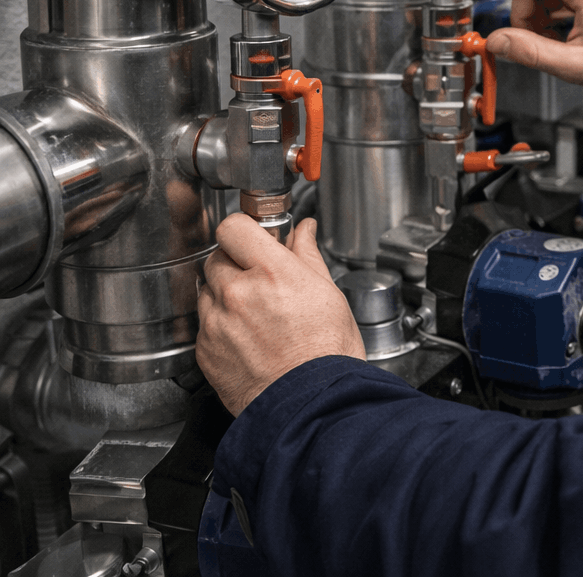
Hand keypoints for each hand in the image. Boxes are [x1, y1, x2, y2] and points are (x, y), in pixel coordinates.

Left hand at [196, 215, 364, 416]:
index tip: (253, 237)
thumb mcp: (328, 294)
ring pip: (207, 290)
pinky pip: (205, 323)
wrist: (311, 405)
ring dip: (225, 293)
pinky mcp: (205, 350)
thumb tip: (303, 232)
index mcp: (273, 273)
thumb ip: (306, 256)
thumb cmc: (327, 354)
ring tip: (255, 313)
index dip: (244, 230)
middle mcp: (238, 294)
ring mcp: (217, 323)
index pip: (234, 227)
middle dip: (236, 263)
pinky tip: (248, 338)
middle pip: (217, 257)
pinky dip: (221, 324)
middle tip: (259, 279)